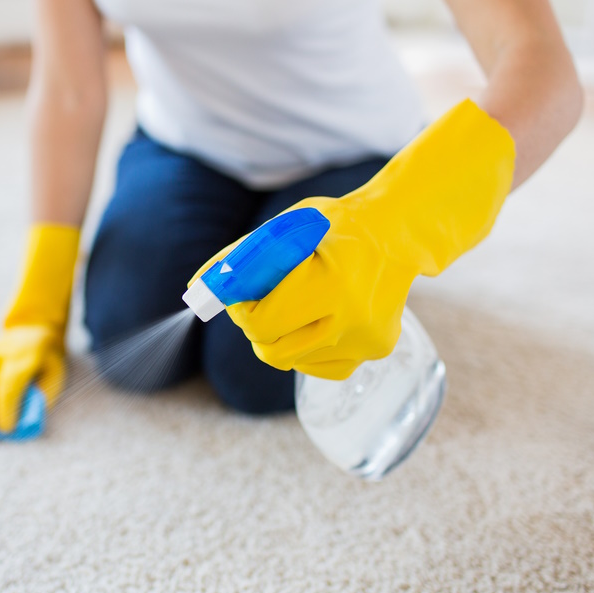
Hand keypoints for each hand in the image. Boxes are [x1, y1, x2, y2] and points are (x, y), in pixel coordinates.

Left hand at [193, 99, 514, 378]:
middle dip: (256, 326)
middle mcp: (355, 319)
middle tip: (263, 299)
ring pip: (292, 360)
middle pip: (271, 350)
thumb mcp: (285, 228)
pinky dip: (305, 347)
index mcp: (333, 283)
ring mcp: (368, 340)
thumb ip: (239, 259)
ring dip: (280, 335)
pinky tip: (319, 317)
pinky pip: (318, 366)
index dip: (241, 310)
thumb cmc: (334, 226)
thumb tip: (195, 292)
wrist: (398, 233)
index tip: (241, 292)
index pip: (261, 324)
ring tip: (297, 302)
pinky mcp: (376, 352)